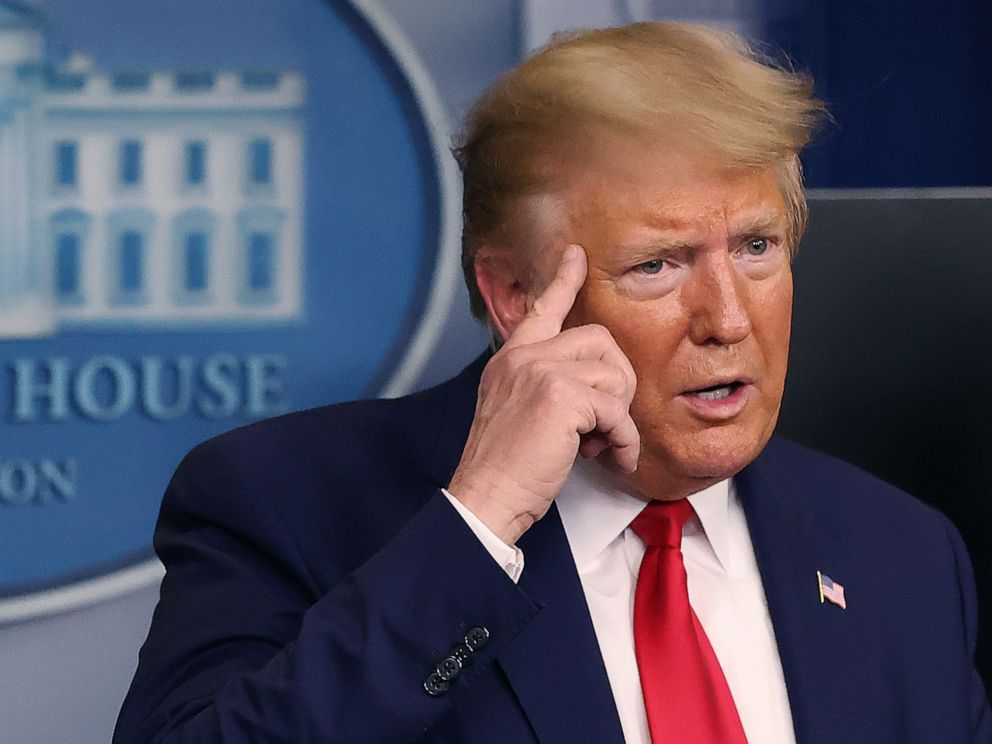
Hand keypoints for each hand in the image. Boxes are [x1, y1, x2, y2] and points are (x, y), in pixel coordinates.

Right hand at [448, 245, 638, 544]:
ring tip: (597, 445)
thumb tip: (597, 389)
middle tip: (602, 424)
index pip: (542, 309)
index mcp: (511, 360)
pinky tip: (608, 458)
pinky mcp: (560, 396)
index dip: (563, 281)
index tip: (576, 255)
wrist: (486, 497)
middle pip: (600, 340)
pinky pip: (617, 411)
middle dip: (616, 384)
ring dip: (618, 418)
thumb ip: (547, 388)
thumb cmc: (506, 467)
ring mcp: (540, 372)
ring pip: (614, 375)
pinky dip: (622, 440)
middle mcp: (524, 357)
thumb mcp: (517, 413)